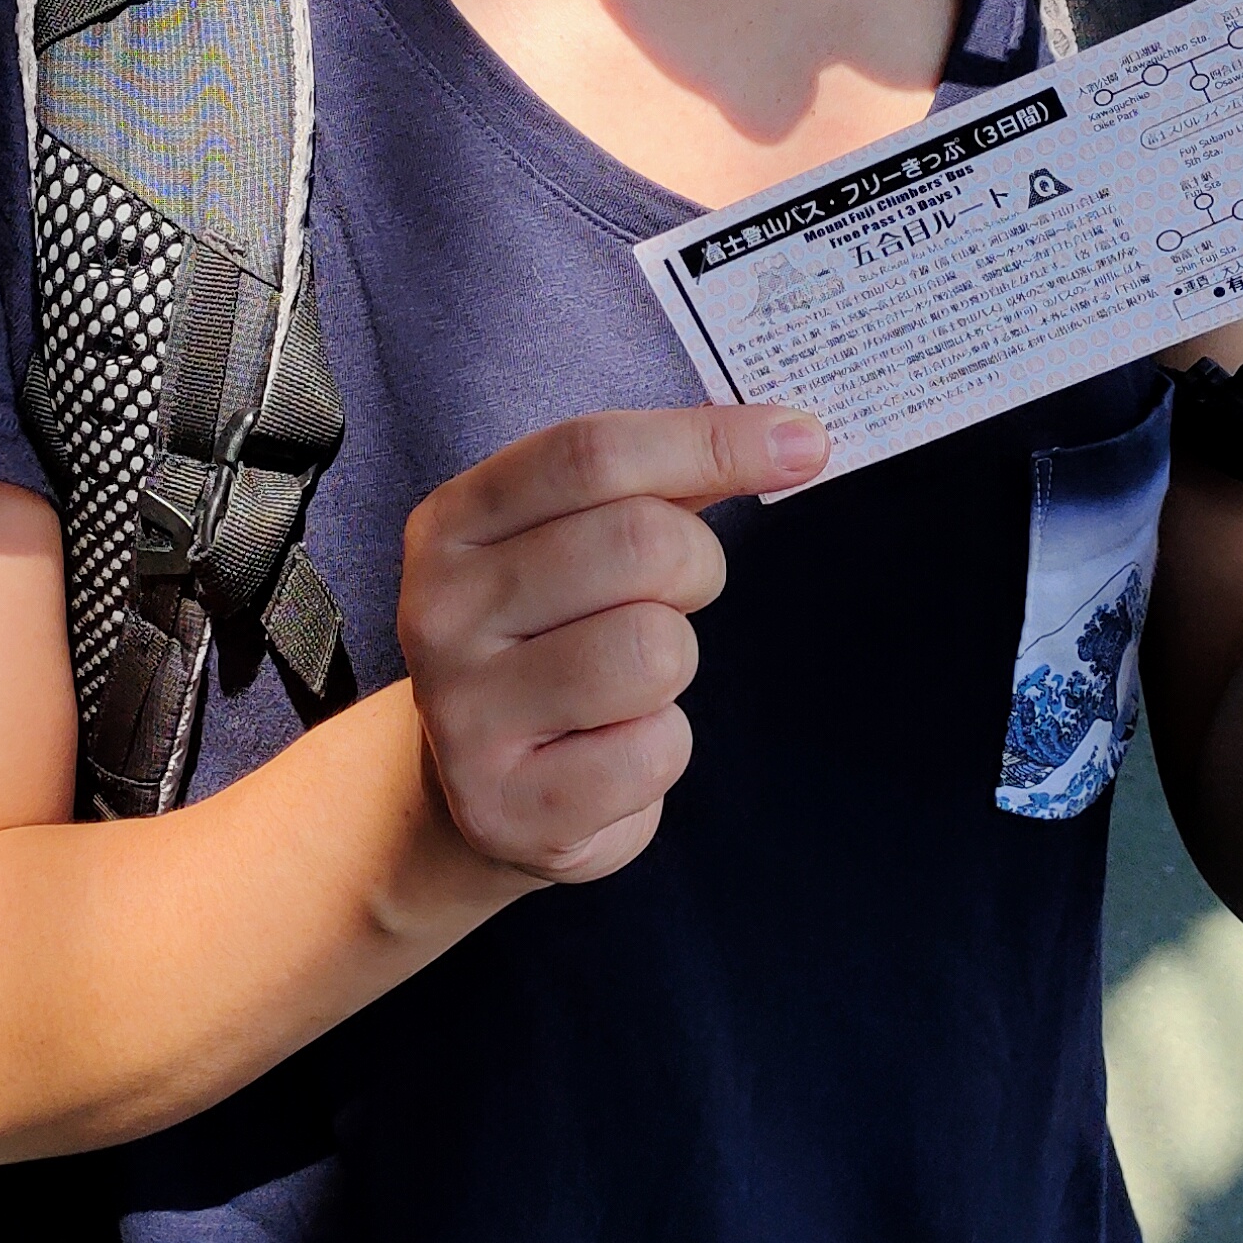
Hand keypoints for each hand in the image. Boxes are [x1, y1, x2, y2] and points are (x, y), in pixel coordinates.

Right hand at [397, 404, 825, 881]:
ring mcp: (462, 711)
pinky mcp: (505, 804)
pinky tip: (608, 752)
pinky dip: (660, 749)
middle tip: (671, 599)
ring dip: (674, 665)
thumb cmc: (551, 643)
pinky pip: (653, 751)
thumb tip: (791, 438)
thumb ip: (665, 484)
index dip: (711, 442)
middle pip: (638, 542)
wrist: (477, 792)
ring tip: (624, 685)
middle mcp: (438, 608)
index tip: (804, 442)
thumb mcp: (575, 544)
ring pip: (653, 650)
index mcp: (454, 522)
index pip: (591, 454)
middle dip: (696, 567)